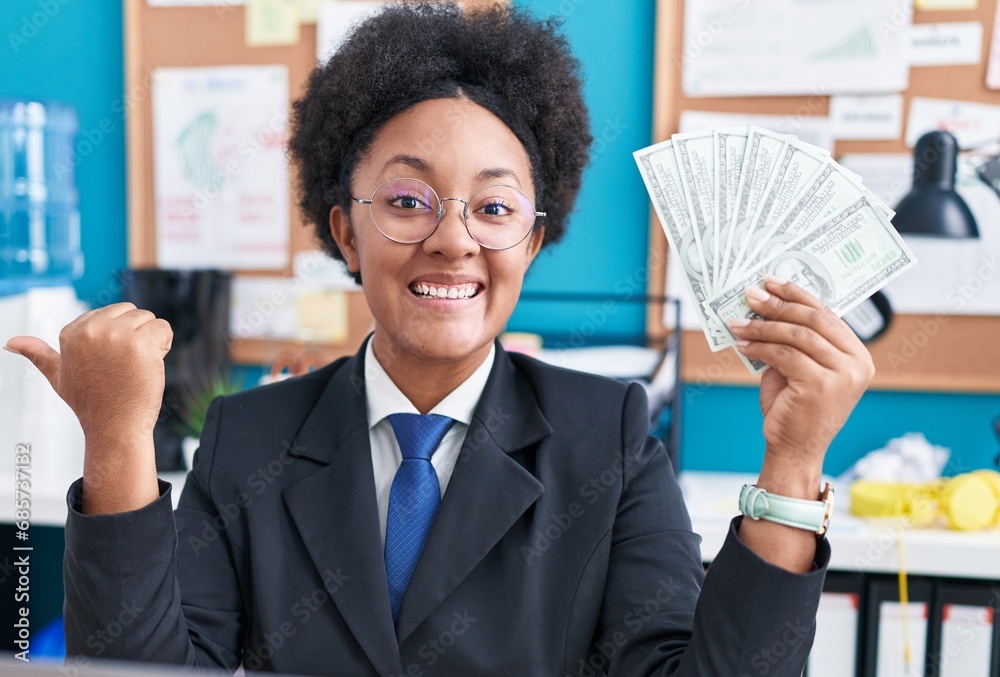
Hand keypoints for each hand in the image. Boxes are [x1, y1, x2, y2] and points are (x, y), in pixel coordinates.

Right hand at [5, 302, 172, 439]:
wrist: (114, 427)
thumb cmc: (90, 402)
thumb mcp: (58, 376)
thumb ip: (38, 355)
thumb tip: (10, 343)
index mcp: (72, 332)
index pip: (111, 313)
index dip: (118, 338)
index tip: (109, 363)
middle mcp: (91, 330)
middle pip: (132, 312)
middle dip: (136, 334)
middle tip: (126, 366)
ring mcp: (116, 336)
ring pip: (149, 319)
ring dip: (151, 340)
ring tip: (137, 366)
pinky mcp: (140, 344)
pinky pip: (163, 328)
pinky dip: (165, 344)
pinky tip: (151, 364)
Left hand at [728, 277, 874, 495]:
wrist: (794, 450)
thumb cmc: (795, 409)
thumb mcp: (799, 367)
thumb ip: (794, 340)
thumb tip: (766, 304)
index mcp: (858, 356)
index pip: (827, 314)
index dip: (798, 295)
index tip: (772, 282)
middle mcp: (858, 364)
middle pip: (814, 320)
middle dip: (779, 305)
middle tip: (752, 295)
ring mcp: (843, 376)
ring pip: (797, 335)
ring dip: (763, 326)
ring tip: (739, 322)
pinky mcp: (821, 386)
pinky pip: (784, 355)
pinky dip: (759, 346)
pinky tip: (742, 343)